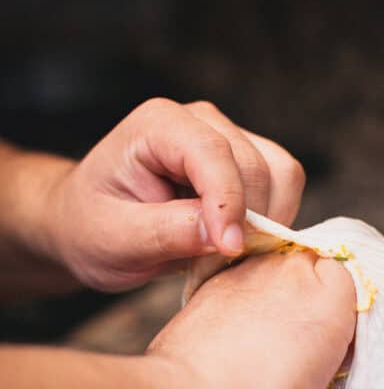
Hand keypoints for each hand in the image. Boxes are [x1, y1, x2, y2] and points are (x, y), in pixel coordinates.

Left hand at [43, 98, 304, 290]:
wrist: (93, 226)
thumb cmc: (94, 227)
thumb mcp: (115, 239)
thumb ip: (164, 232)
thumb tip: (218, 235)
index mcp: (159, 125)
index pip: (213, 152)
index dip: (228, 202)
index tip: (228, 250)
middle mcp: (201, 122)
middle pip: (256, 167)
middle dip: (247, 222)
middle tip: (214, 266)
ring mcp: (231, 140)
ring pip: (282, 176)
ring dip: (266, 224)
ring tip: (222, 257)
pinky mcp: (250, 165)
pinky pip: (284, 190)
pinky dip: (272, 225)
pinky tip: (236, 246)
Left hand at [147, 250, 356, 388]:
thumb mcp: (321, 381)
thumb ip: (329, 345)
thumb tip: (318, 341)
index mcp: (333, 293)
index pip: (347, 280)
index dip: (336, 308)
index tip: (327, 336)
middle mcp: (294, 269)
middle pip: (309, 267)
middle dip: (303, 293)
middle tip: (292, 336)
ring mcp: (251, 269)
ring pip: (272, 271)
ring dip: (269, 293)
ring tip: (258, 336)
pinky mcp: (214, 279)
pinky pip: (238, 280)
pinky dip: (239, 300)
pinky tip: (231, 333)